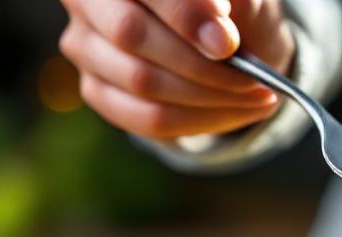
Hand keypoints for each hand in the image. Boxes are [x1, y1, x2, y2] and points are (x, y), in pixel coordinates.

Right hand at [59, 0, 293, 137]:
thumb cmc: (232, 7)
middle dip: (199, 63)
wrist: (227, 41)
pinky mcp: (96, 89)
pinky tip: (236, 111)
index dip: (185, 13)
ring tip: (256, 95)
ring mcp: (85, 45)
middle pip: (130, 32)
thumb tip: (216, 35)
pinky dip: (200, 120)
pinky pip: (146, 119)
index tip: (226, 43)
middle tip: (252, 79)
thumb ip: (233, 1)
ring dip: (209, 97)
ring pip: (141, 82)